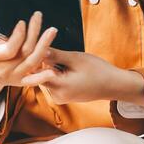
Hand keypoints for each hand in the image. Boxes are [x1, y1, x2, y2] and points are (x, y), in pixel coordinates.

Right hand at [0, 11, 57, 103]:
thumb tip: (15, 15)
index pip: (9, 49)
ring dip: (44, 46)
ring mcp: (13, 77)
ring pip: (32, 63)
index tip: (23, 22)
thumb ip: (0, 31)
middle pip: (24, 53)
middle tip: (39, 17)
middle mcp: (4, 69)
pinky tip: (53, 70)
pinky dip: (43, 76)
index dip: (18, 35)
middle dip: (34, 33)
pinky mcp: (20, 81)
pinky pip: (33, 81)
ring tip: (52, 31)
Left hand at [19, 46, 138, 104]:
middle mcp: (57, 95)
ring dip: (48, 65)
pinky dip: (55, 71)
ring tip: (53, 52)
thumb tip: (38, 48)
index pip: (36, 73)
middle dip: (40, 61)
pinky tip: (61, 61)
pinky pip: (54, 81)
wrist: (113, 85)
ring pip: (47, 77)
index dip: (33, 59)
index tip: (30, 46)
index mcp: (59, 88)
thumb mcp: (76, 59)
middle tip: (42, 45)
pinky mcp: (64, 95)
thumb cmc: (98, 70)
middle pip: (40, 75)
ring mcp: (60, 97)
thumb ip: (55, 55)